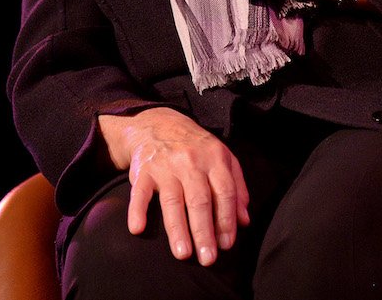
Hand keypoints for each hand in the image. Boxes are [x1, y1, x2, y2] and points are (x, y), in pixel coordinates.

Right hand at [98, 107, 249, 265]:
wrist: (157, 123)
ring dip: (177, 229)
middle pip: (199, 200)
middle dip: (204, 231)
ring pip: (172, 200)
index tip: (227, 244)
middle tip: (208, 258)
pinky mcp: (143, 170)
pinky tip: (137, 228)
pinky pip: (139, 192)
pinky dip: (137, 210)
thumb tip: (244, 221)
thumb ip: (237, 187)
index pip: (224, 192)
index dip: (227, 219)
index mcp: (214, 158)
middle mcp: (191, 161)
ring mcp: (165, 166)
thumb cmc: (196, 147)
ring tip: (183, 254)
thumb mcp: (222, 157)